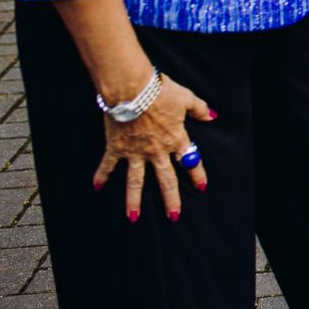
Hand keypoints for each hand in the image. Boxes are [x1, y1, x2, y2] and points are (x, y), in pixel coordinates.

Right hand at [93, 74, 213, 221]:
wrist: (132, 89)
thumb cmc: (160, 92)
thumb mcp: (186, 98)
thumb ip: (199, 109)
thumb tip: (212, 115)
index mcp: (175, 139)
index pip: (190, 160)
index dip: (197, 174)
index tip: (202, 188)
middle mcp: (156, 151)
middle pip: (166, 180)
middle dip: (170, 199)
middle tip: (173, 217)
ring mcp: (135, 152)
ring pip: (136, 181)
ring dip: (133, 201)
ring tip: (133, 218)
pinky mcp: (117, 148)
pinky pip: (108, 165)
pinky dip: (101, 176)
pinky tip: (96, 188)